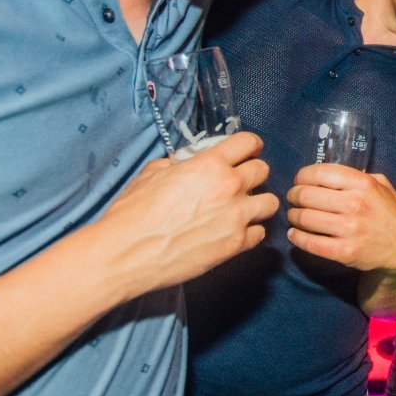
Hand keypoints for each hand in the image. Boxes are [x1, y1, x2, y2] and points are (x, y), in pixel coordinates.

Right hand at [95, 131, 275, 297]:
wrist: (125, 254)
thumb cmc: (132, 213)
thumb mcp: (152, 173)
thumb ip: (179, 164)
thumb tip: (187, 163)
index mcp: (209, 164)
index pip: (248, 142)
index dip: (249, 145)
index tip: (247, 150)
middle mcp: (229, 186)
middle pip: (263, 169)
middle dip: (252, 173)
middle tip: (240, 182)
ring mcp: (236, 217)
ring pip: (270, 202)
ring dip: (257, 203)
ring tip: (242, 208)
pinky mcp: (235, 245)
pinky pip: (259, 233)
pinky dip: (250, 232)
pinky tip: (234, 232)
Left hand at [286, 164, 395, 271]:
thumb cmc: (392, 214)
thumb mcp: (383, 186)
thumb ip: (358, 176)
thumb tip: (329, 173)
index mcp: (363, 184)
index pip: (320, 173)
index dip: (302, 176)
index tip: (299, 180)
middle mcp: (355, 204)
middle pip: (306, 195)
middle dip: (293, 195)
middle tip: (292, 198)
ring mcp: (349, 229)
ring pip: (304, 218)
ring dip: (293, 216)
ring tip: (293, 215)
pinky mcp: (345, 252)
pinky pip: (310, 243)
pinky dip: (296, 238)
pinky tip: (294, 234)